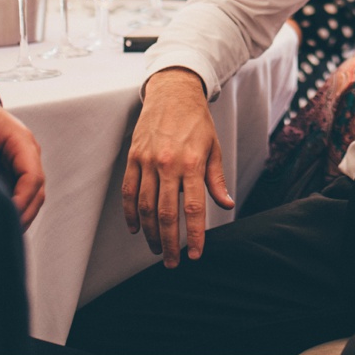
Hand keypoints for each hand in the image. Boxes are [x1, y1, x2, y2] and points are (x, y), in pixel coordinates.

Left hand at [0, 85, 46, 228]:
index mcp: (21, 140)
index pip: (33, 176)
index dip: (23, 201)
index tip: (6, 216)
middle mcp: (27, 153)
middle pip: (38, 191)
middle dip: (25, 214)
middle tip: (4, 234)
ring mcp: (22, 162)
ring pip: (32, 195)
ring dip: (21, 214)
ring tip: (1, 233)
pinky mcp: (12, 171)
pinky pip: (20, 193)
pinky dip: (14, 209)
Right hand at [122, 67, 233, 266]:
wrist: (173, 92)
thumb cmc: (197, 121)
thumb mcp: (213, 147)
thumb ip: (216, 179)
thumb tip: (226, 205)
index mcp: (192, 163)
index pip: (194, 208)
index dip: (195, 235)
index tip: (196, 255)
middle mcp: (168, 164)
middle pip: (166, 213)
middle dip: (169, 243)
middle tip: (171, 262)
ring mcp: (147, 161)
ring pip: (144, 206)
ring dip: (150, 232)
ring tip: (156, 248)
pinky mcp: (133, 157)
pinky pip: (128, 191)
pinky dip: (130, 213)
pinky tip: (136, 228)